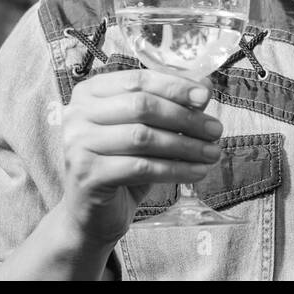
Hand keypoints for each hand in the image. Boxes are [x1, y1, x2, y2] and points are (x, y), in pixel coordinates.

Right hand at [58, 68, 222, 246]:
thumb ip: (171, 104)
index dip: (175, 86)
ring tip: (212, 152)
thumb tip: (204, 85)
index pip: (138, 79)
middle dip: (185, 118)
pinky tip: (197, 171)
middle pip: (141, 106)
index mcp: (90, 92)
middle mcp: (77, 113)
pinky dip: (175, 169)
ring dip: (185, 145)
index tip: (206, 97)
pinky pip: (141, 167)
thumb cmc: (122, 164)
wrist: (93, 213)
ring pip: (143, 137)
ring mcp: (77, 144)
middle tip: (215, 130)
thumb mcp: (147, 130)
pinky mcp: (87, 174)